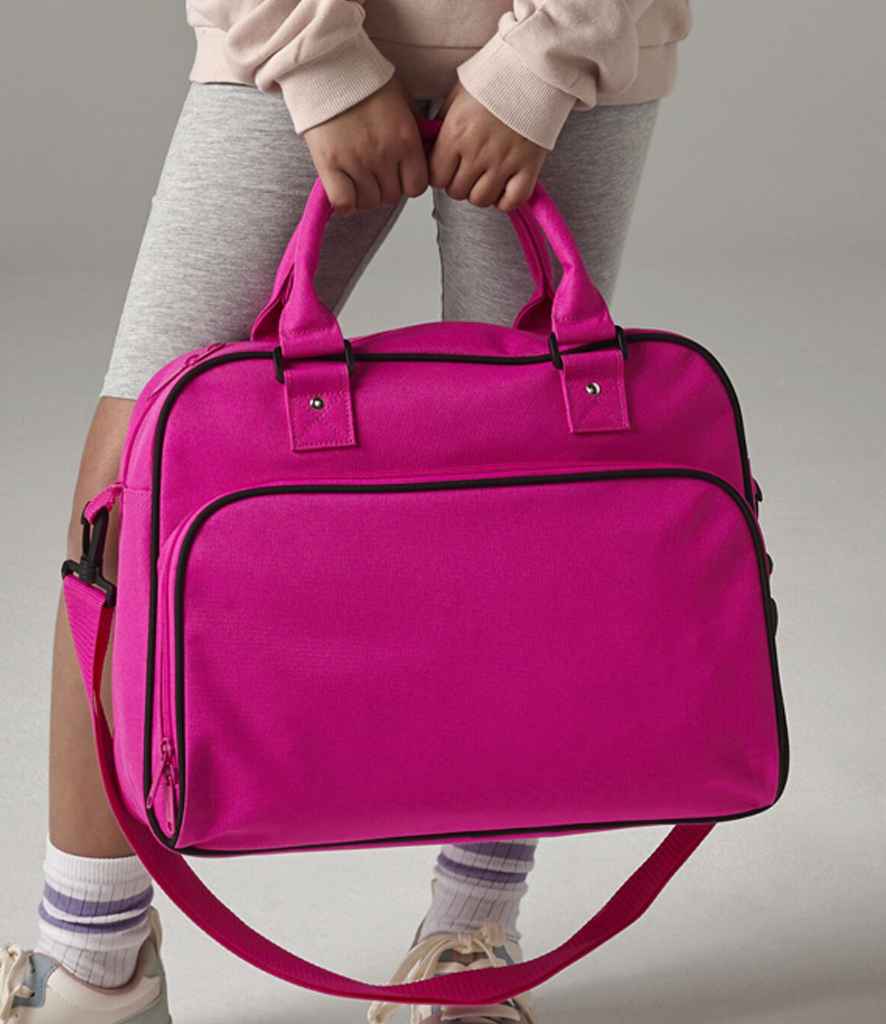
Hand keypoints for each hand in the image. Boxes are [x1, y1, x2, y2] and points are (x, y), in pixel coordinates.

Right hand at [304, 77, 427, 214]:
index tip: (398, 175)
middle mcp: (384, 154)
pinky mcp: (330, 164)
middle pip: (392, 197)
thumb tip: (423, 153)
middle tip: (375, 173)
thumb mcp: (403, 101)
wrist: (328, 66)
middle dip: (385, 188)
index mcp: (406, 140)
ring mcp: (356, 161)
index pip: (416, 186)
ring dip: (365, 195)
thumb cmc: (365, 80)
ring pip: (368, 202)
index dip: (407, 183)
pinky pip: (344, 202)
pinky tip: (343, 189)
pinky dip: (345, 203)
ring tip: (357, 177)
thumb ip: (414, 130)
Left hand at [430, 82, 547, 210]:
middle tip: (468, 170)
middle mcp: (477, 152)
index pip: (436, 177)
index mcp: (455, 134)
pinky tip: (504, 187)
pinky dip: (506, 200)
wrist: (533, 68)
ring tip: (486, 177)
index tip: (447, 168)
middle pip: (457, 192)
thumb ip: (442, 125)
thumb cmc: (496, 78)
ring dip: (481, 192)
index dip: (440, 175)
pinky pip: (512, 200)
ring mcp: (504, 162)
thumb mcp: (456, 96)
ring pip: (481, 200)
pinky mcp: (528, 166)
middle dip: (459, 184)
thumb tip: (432, 146)